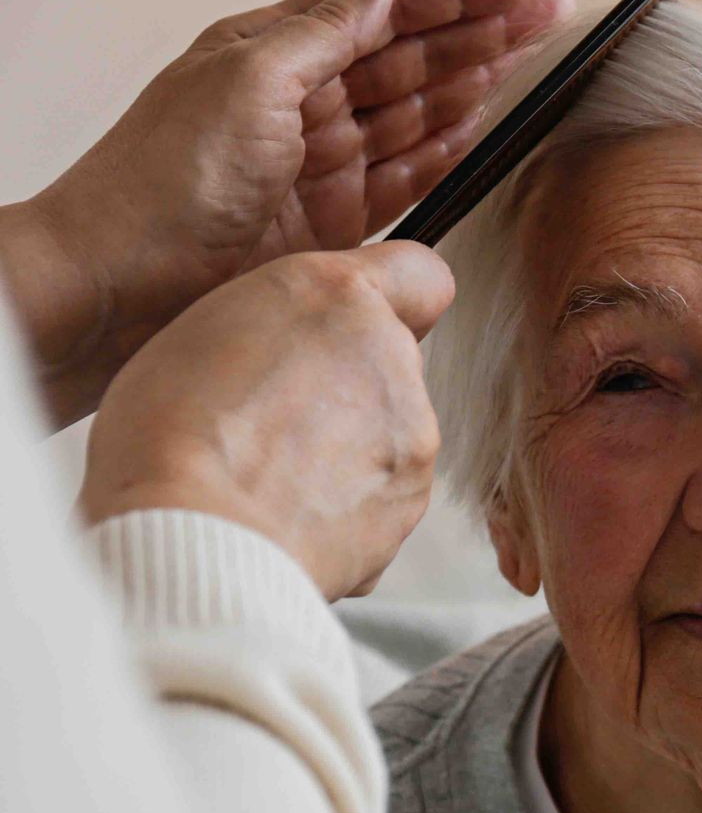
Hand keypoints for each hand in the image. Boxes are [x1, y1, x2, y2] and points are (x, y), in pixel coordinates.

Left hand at [3, 0, 570, 426]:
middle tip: (547, 13)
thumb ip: (324, 30)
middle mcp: (302, 101)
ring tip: (526, 57)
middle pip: (411, 56)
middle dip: (482, 30)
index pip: (384, 6)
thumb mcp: (247, 78)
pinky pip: (403, 178)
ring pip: (415, 113)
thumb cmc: (162, 179)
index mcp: (275, 49)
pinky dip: (441, 152)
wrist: (125, 283)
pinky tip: (475, 126)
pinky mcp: (333, 224)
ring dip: (472, 83)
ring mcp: (320, 164)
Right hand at [80, 242, 453, 599]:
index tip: (357, 327)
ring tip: (273, 479)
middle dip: (348, 388)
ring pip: (389, 433)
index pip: (417, 273)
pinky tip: (289, 516)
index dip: (390, 301)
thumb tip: (294, 354)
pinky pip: (382, 496)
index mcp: (338, 297)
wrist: (199, 539)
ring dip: (347, 450)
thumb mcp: (202, 330)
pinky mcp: (411, 501)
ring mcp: (412, 434)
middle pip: (390, 363)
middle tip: (275, 421)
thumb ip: (276, 327)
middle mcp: (392, 358)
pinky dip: (348, 506)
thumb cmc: (172, 437)